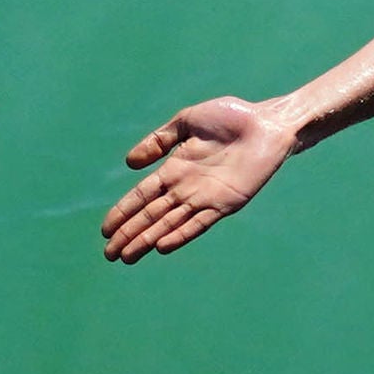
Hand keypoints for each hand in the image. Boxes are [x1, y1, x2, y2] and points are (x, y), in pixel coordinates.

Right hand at [102, 96, 292, 260]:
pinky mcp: (225, 203)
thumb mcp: (187, 121)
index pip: (142, 195)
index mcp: (175, 168)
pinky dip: (180, 235)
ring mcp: (205, 197)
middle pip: (151, 215)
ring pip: (169, 223)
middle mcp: (186, 187)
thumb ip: (159, 140)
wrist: (268, 123)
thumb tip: (129, 163)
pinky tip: (161, 246)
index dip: (123, 211)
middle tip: (109, 254)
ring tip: (127, 256)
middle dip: (129, 233)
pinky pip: (198, 223)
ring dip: (147, 240)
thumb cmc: (232, 117)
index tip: (105, 229)